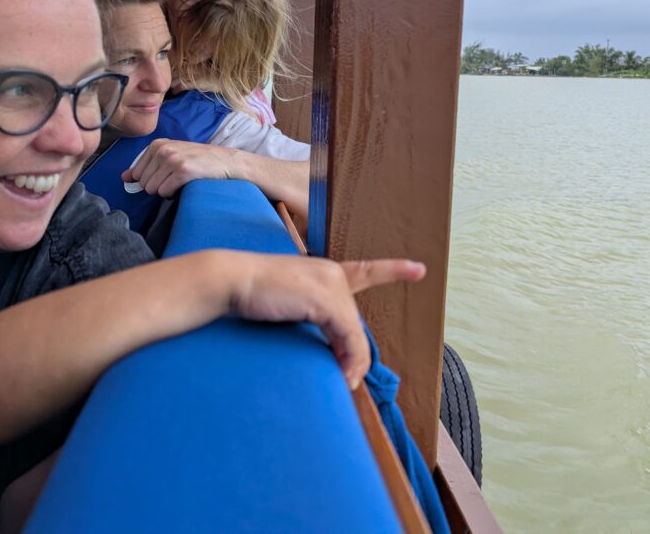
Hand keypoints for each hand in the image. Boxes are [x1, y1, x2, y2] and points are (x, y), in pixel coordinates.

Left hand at [122, 139, 238, 196]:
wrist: (227, 162)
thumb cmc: (199, 161)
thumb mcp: (170, 157)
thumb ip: (146, 166)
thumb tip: (124, 177)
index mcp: (157, 145)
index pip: (137, 174)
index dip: (151, 180)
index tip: (167, 176)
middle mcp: (163, 149)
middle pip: (144, 183)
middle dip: (158, 187)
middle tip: (176, 179)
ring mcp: (172, 159)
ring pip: (152, 189)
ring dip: (166, 191)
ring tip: (181, 181)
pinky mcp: (182, 171)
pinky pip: (164, 192)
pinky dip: (173, 194)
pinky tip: (185, 185)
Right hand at [227, 254, 425, 389]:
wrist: (230, 281)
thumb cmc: (250, 295)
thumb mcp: (288, 305)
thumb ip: (311, 317)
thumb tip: (333, 351)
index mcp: (323, 272)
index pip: (364, 271)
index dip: (392, 270)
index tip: (418, 269)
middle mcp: (331, 273)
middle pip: (353, 322)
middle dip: (352, 351)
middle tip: (346, 378)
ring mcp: (329, 284)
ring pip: (354, 332)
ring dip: (351, 361)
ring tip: (344, 381)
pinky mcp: (324, 299)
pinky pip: (349, 337)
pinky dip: (350, 359)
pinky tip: (344, 376)